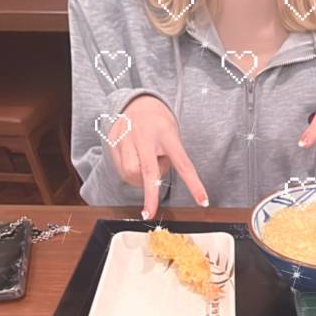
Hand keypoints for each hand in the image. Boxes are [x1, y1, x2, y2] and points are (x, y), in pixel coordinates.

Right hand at [108, 95, 208, 217]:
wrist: (137, 102)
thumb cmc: (159, 125)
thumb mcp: (172, 135)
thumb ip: (169, 157)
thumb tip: (154, 182)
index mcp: (166, 133)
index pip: (183, 163)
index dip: (194, 185)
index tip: (203, 201)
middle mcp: (144, 135)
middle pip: (147, 171)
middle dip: (150, 195)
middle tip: (149, 213)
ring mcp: (126, 137)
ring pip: (131, 173)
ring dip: (139, 179)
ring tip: (145, 165)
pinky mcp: (113, 141)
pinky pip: (120, 169)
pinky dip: (130, 173)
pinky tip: (134, 160)